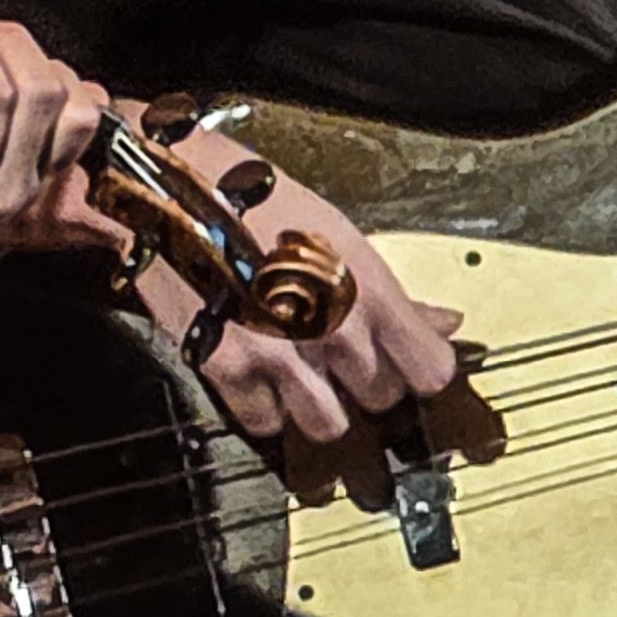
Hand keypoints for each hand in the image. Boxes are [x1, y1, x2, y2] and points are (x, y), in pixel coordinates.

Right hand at [128, 130, 463, 444]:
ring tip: (300, 376)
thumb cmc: (255, 198)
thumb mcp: (339, 233)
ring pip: (330, 426)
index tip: (404, 365)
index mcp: (370, 289)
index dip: (418, 371)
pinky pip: (267, 423)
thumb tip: (446, 322)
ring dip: (318, 406)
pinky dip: (263, 409)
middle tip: (338, 358)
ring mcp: (283, 355)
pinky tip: (257, 375)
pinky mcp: (230, 370)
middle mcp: (334, 330)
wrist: (170, 190)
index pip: (432, 372)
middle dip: (363, 383)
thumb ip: (394, 292)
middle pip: (381, 399)